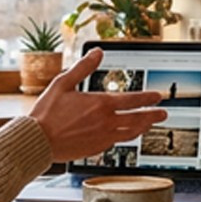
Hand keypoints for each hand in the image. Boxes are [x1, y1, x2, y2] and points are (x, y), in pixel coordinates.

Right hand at [28, 48, 166, 161]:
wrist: (37, 141)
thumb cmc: (47, 113)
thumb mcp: (63, 83)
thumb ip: (83, 67)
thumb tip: (97, 52)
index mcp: (100, 104)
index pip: (132, 100)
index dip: (148, 98)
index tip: (158, 96)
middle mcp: (106, 122)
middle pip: (138, 119)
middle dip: (153, 115)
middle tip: (163, 113)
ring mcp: (103, 138)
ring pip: (131, 133)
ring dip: (143, 127)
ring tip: (150, 124)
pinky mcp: (96, 149)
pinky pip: (117, 142)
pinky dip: (126, 137)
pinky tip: (127, 134)